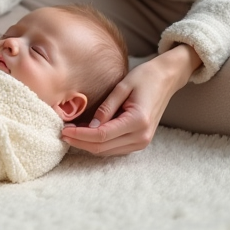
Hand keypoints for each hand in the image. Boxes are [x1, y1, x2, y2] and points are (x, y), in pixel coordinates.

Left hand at [61, 43, 200, 155]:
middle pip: (103, 147)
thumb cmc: (145, 78)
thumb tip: (89, 126)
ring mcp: (142, 142)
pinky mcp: (140, 142)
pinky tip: (86, 134)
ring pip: (107, 151)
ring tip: (71, 133)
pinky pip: (115, 148)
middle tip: (62, 132)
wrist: (167, 79)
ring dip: (88, 145)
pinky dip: (99, 144)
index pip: (102, 135)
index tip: (64, 130)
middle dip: (80, 142)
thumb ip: (106, 108)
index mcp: (138, 121)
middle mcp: (141, 136)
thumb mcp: (122, 87)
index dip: (80, 135)